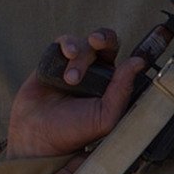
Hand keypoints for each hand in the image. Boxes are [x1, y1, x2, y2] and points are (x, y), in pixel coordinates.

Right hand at [5, 28, 146, 158]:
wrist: (36, 136)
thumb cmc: (73, 132)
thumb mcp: (105, 117)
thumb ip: (122, 90)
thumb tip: (138, 62)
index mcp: (114, 86)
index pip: (127, 63)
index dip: (130, 53)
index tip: (135, 54)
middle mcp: (96, 72)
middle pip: (107, 44)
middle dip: (104, 38)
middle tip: (97, 41)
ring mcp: (75, 65)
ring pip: (85, 45)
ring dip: (80, 58)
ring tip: (70, 80)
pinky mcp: (54, 60)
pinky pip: (65, 42)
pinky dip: (66, 44)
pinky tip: (66, 55)